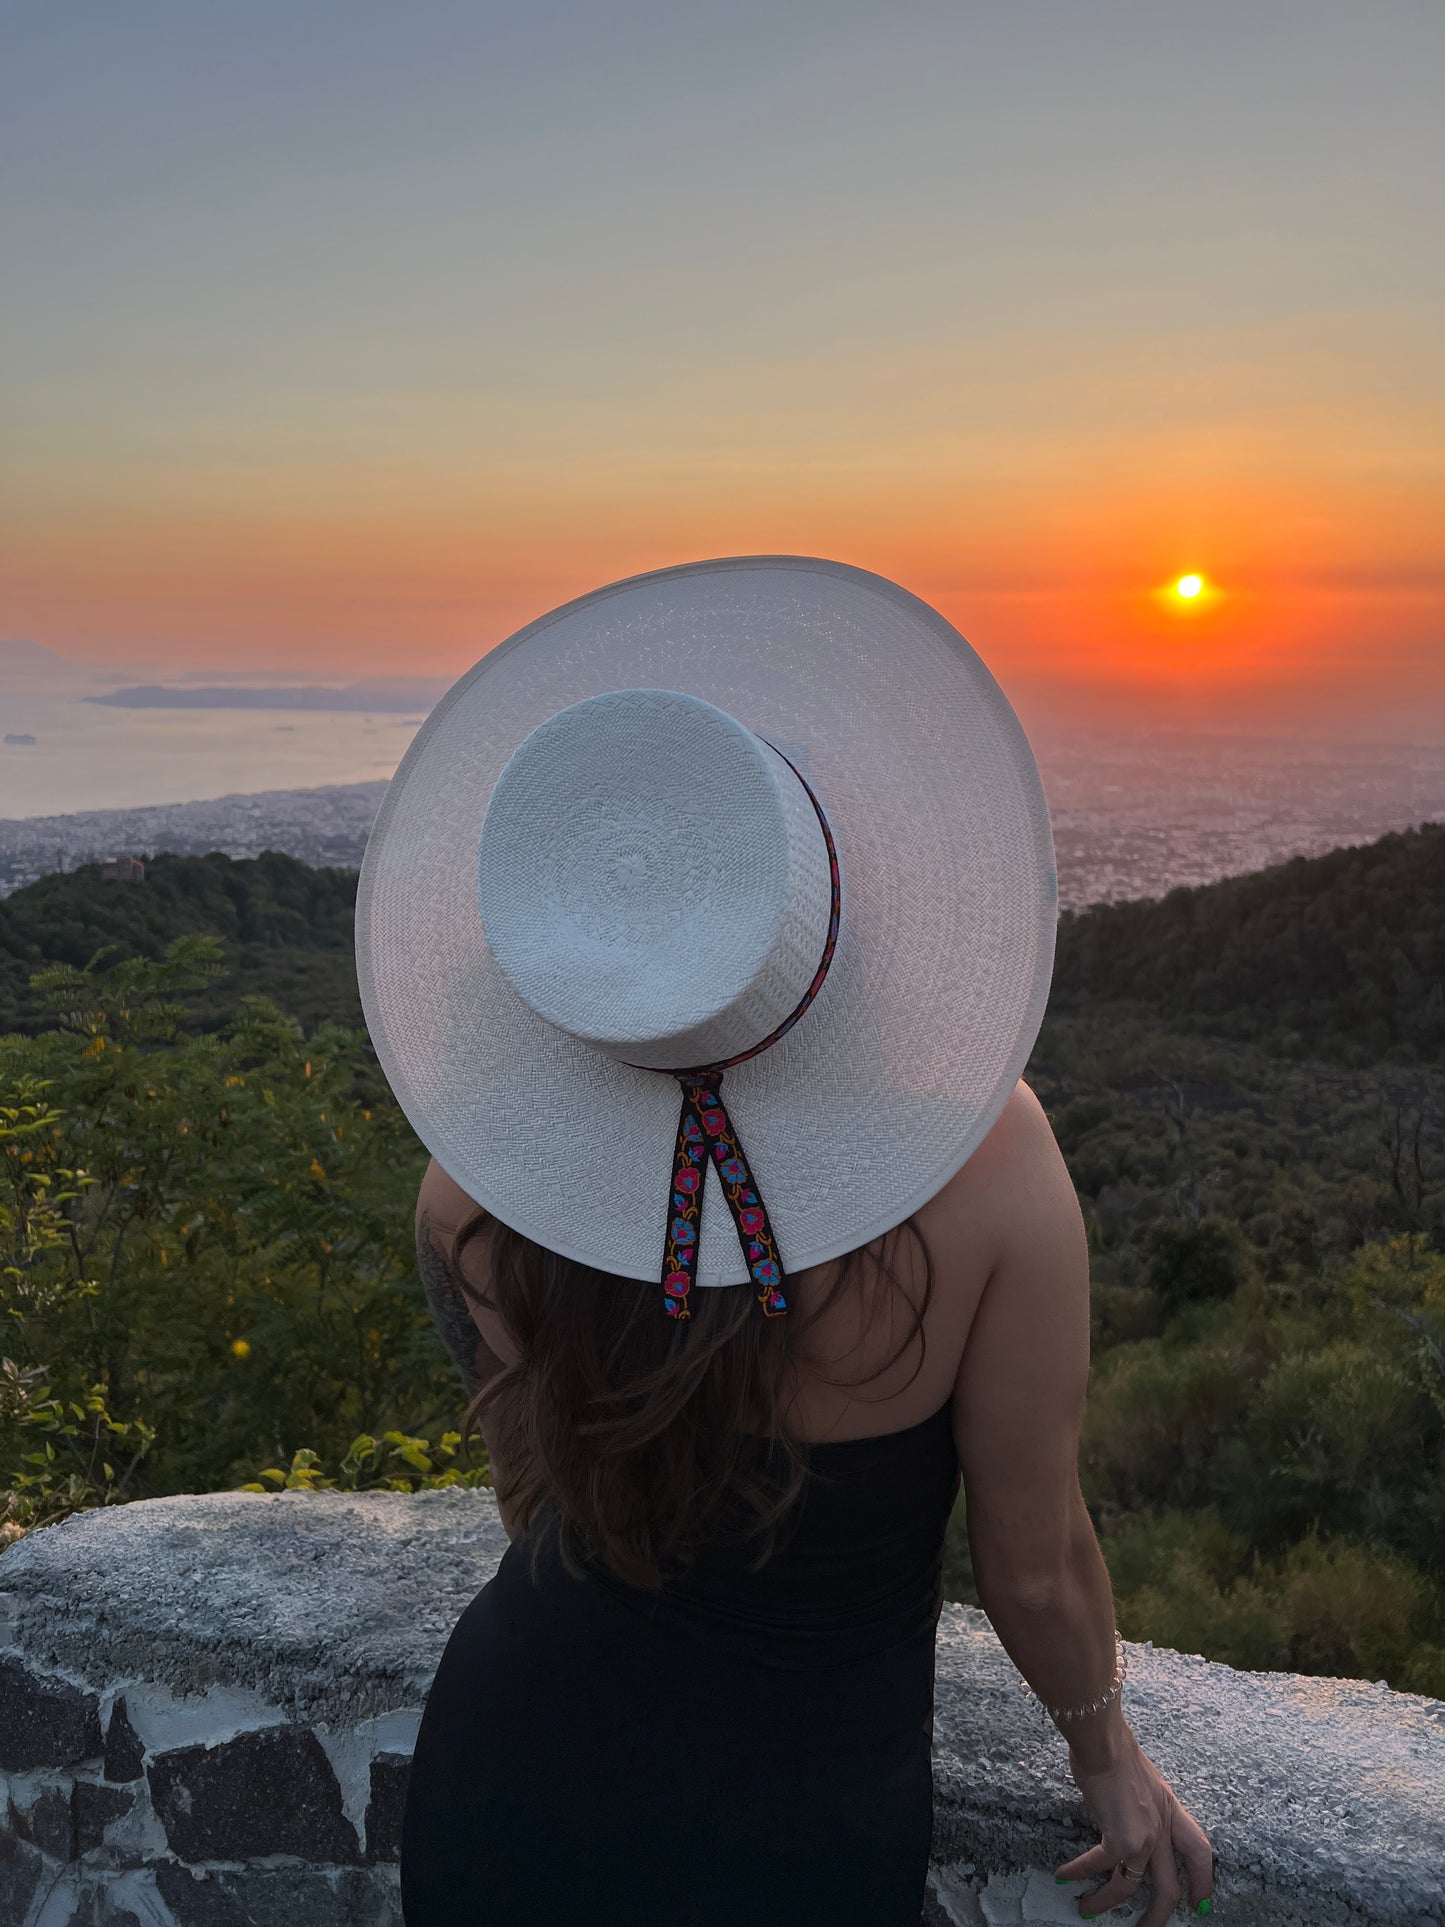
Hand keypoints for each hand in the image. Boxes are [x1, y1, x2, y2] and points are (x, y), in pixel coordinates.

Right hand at [1055, 1728, 1213, 1924]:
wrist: (1105, 1742)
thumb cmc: (1117, 1749)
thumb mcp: (1146, 1780)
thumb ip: (1144, 1804)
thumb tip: (1128, 1814)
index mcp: (1171, 1811)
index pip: (1199, 1851)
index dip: (1204, 1880)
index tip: (1201, 1903)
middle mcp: (1162, 1830)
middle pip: (1169, 1887)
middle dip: (1159, 1915)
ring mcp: (1143, 1838)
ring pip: (1128, 1887)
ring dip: (1105, 1903)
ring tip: (1088, 1910)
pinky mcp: (1117, 1839)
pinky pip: (1098, 1866)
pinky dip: (1078, 1873)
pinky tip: (1063, 1877)